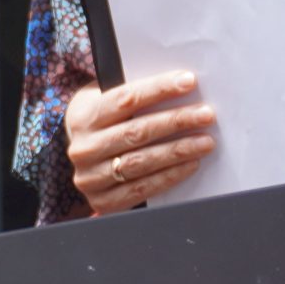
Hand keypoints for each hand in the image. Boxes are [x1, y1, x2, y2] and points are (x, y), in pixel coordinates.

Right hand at [62, 71, 216, 215]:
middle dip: (175, 121)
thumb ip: (132, 97)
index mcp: (83, 116)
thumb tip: (179, 85)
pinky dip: (169, 176)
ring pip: (141, 162)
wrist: (78, 162)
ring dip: (178, 151)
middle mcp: (84, 148)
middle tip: (205, 115)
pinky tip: (190, 164)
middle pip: (136, 132)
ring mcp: (91, 177)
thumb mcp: (103, 103)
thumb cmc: (102, 126)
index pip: (125, 98)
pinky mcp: (102, 202)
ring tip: (205, 142)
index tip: (188, 82)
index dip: (158, 89)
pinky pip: (141, 189)